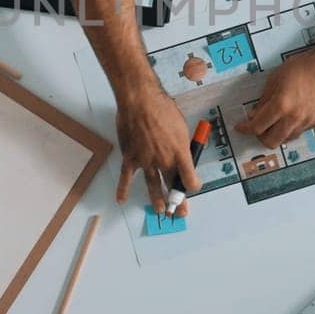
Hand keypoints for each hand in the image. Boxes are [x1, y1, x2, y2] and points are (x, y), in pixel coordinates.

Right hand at [115, 88, 200, 215]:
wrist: (140, 101)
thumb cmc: (163, 109)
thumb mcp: (181, 126)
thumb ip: (182, 144)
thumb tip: (182, 153)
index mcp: (180, 153)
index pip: (190, 179)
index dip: (192, 186)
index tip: (192, 187)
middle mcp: (164, 161)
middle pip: (172, 186)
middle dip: (177, 201)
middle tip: (180, 212)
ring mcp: (146, 161)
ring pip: (152, 186)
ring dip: (157, 201)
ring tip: (161, 211)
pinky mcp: (130, 158)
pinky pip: (126, 177)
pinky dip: (123, 189)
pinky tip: (122, 199)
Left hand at [235, 41, 314, 147]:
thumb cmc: (304, 66)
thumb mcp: (275, 78)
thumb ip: (264, 100)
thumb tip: (255, 115)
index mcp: (282, 105)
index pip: (257, 127)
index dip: (245, 129)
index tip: (242, 128)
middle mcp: (295, 117)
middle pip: (271, 141)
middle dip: (260, 136)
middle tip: (257, 127)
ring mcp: (307, 122)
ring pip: (286, 139)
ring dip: (276, 133)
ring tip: (274, 120)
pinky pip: (299, 132)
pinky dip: (290, 128)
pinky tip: (289, 116)